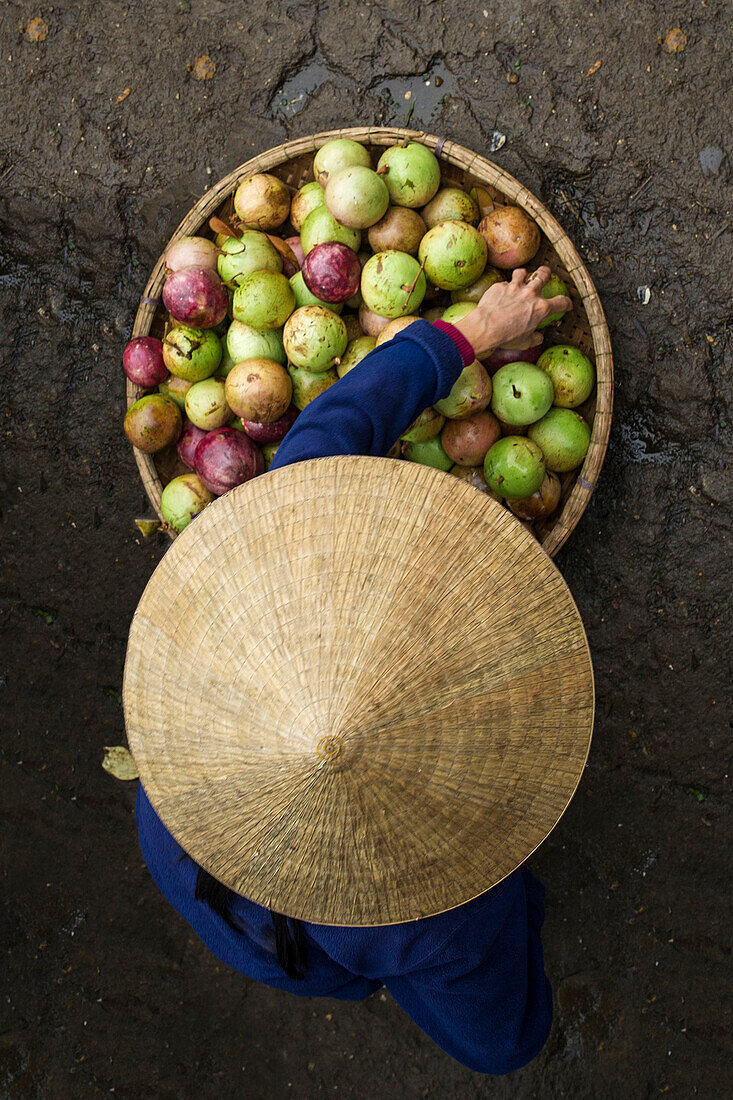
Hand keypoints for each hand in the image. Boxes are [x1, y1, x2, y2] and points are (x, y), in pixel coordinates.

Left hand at [451, 266, 572, 357]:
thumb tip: (539, 337)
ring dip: (524, 275)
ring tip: (522, 277)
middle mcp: (530, 293)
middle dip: (546, 273)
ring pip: (523, 272)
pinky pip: (504, 283)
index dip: (566, 303)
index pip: (562, 302)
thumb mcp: (525, 343)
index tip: (566, 304)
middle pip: (543, 275)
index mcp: (541, 308)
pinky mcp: (500, 286)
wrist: (485, 327)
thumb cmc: (506, 337)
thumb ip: (535, 338)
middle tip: (545, 273)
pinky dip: (505, 288)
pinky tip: (501, 294)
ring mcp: (515, 287)